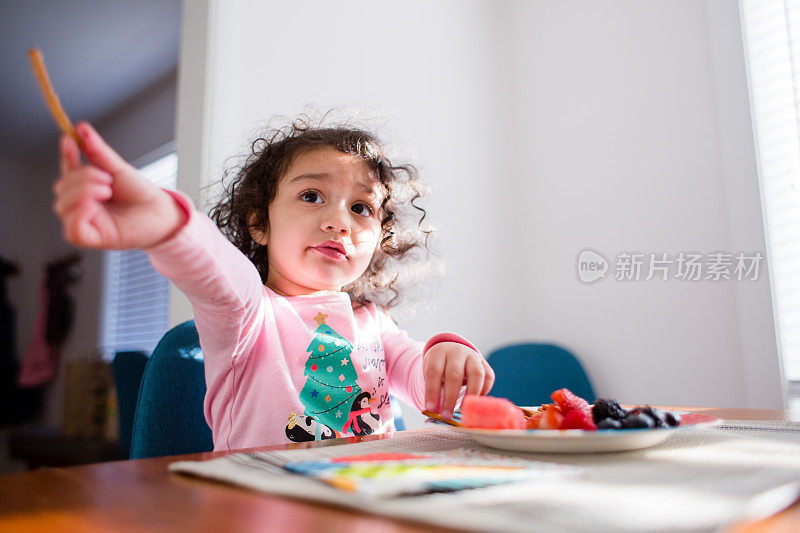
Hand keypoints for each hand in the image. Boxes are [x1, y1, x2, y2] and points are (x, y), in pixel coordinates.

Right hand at [53, 122, 185, 248]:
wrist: (162, 213)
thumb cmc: (141, 194)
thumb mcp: (118, 169)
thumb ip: (98, 152)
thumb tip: (82, 129)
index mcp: (86, 188)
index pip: (68, 170)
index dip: (66, 155)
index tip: (68, 138)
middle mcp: (82, 204)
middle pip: (62, 188)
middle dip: (81, 178)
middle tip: (106, 179)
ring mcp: (86, 221)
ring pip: (62, 207)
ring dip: (82, 193)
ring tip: (106, 190)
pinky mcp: (93, 238)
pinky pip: (73, 230)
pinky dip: (78, 215)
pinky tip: (91, 206)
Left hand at [423, 342, 494, 418]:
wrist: (452, 351)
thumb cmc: (439, 368)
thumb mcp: (431, 374)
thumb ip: (433, 391)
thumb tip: (435, 412)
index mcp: (439, 353)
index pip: (434, 371)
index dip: (432, 391)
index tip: (430, 408)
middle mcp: (457, 352)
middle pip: (454, 374)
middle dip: (450, 397)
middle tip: (446, 415)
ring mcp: (473, 356)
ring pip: (476, 374)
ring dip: (470, 394)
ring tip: (463, 409)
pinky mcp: (484, 363)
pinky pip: (488, 377)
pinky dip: (483, 391)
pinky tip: (475, 401)